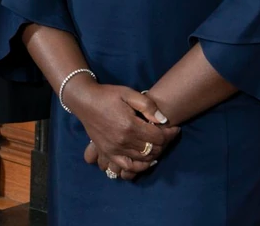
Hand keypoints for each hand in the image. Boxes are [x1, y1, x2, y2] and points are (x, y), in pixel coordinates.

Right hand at [64, 81, 179, 180]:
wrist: (85, 101)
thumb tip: (163, 120)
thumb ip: (147, 105)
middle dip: (164, 143)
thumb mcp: (128, 93)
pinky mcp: (109, 153)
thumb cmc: (107, 95)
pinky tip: (147, 160)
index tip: (175, 127)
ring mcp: (116, 150)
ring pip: (143, 158)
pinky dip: (141, 166)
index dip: (170, 133)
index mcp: (130, 125)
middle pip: (153, 149)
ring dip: (155, 152)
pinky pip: (128, 166)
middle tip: (167, 134)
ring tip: (159, 143)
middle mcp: (124, 141)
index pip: (158, 137)